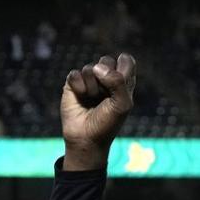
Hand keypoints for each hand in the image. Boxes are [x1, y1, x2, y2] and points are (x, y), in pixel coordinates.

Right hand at [61, 53, 136, 170]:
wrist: (87, 139)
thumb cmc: (108, 123)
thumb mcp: (122, 104)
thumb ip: (118, 82)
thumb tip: (97, 67)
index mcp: (123, 82)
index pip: (126, 61)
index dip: (123, 66)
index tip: (121, 80)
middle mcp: (106, 78)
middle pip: (106, 60)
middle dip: (106, 77)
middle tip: (105, 96)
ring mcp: (89, 80)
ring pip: (90, 68)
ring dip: (92, 87)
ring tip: (92, 100)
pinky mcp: (73, 84)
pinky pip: (75, 74)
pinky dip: (79, 87)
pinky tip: (81, 97)